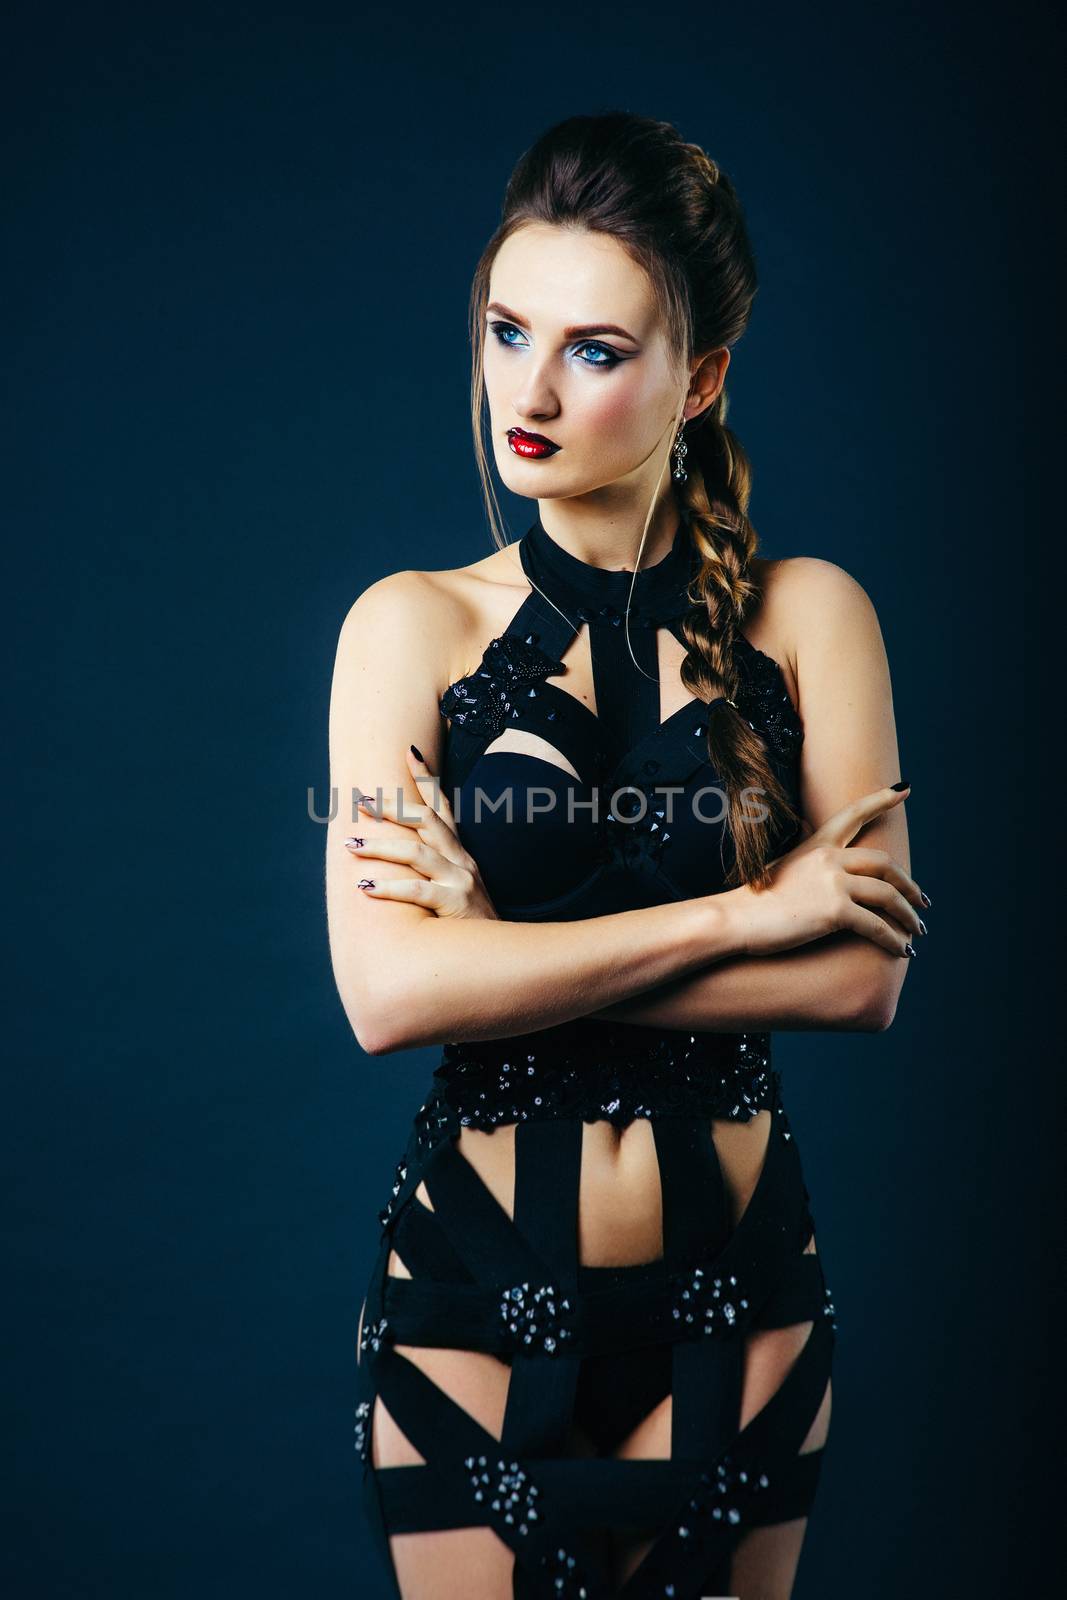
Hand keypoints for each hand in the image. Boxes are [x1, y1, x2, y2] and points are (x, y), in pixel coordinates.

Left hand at [344, 746, 499, 919]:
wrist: (500, 955)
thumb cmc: (470, 924)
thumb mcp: (457, 888)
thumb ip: (432, 871)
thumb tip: (395, 858)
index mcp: (460, 852)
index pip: (444, 806)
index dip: (428, 778)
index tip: (409, 751)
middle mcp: (461, 859)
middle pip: (425, 820)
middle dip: (390, 807)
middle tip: (359, 799)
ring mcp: (460, 880)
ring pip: (416, 852)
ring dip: (380, 845)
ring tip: (350, 844)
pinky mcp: (456, 904)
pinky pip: (418, 890)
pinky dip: (390, 886)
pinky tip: (365, 886)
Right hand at [726, 783, 926, 958]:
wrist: (736, 918)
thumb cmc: (756, 900)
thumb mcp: (782, 868)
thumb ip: (807, 862)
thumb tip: (821, 861)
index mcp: (817, 845)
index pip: (854, 814)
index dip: (881, 800)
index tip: (904, 789)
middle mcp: (829, 858)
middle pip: (885, 865)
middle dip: (909, 885)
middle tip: (922, 901)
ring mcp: (833, 883)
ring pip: (887, 895)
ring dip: (908, 915)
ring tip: (917, 930)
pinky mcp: (834, 911)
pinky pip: (876, 925)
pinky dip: (893, 940)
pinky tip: (902, 951)